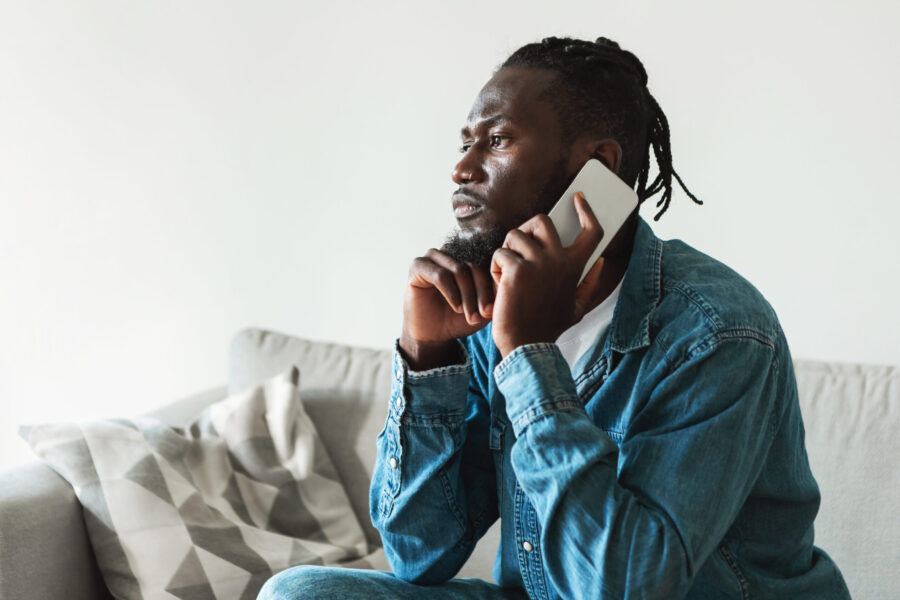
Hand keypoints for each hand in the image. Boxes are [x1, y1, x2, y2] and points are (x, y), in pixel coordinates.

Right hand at [400, 248, 494, 369]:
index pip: (486, 263)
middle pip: (473, 265)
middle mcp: (450, 252)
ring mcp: (433, 257)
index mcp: (467, 256)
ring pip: (459, 269)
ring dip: (466, 295)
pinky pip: (440, 275)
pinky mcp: (417, 266)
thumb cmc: (459, 318)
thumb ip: (496, 292)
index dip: (491, 286)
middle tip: (482, 314)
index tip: (493, 310)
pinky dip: (451, 293)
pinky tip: (456, 307)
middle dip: (480, 293)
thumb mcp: (483, 306)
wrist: (434, 334)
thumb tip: (510, 278)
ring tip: (469, 314)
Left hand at [489, 192, 605, 357]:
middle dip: (525, 229)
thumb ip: (589, 284)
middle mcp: (560, 259)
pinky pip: (500, 253)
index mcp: (576, 266)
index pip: (591, 231)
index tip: (578, 198)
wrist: (526, 345)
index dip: (586, 211)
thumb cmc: (548, 326)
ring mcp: (538, 262)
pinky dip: (496, 268)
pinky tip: (501, 287)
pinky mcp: (516, 269)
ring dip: (507, 253)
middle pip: (542, 220)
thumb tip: (600, 263)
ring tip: (508, 276)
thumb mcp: (577, 307)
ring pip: (515, 235)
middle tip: (517, 247)